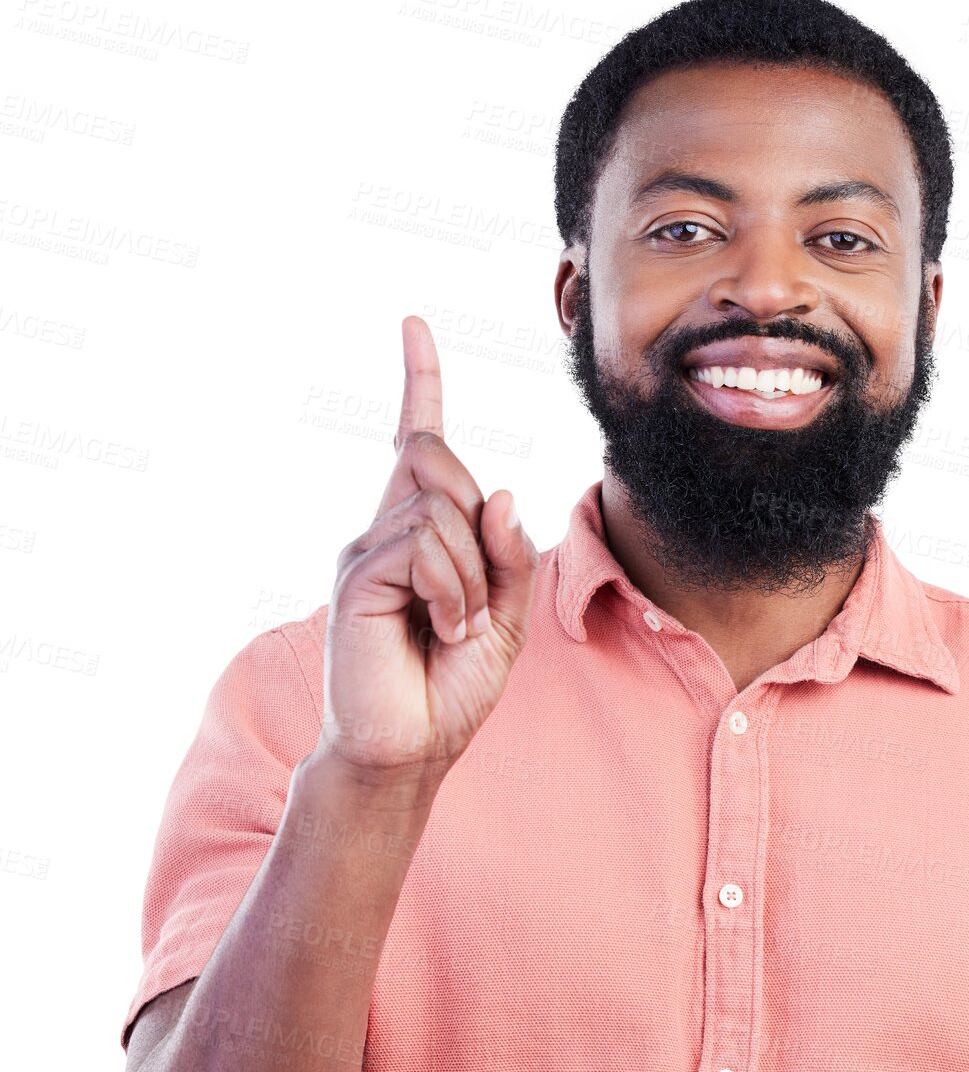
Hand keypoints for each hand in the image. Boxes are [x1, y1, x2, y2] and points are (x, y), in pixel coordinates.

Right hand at [316, 316, 538, 777]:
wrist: (412, 746)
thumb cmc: (452, 683)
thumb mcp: (506, 616)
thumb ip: (508, 553)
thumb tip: (496, 489)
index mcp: (421, 532)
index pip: (418, 444)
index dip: (420, 382)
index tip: (414, 325)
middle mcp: (386, 529)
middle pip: (440, 464)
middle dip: (477, 527)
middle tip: (471, 607)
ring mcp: (366, 552)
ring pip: (440, 509)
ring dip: (470, 577)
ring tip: (452, 628)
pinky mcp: (357, 579)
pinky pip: (423, 547)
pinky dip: (452, 591)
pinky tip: (442, 629)